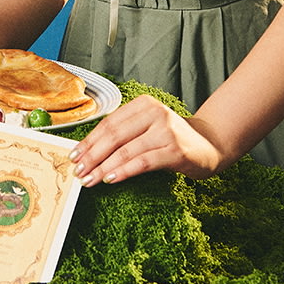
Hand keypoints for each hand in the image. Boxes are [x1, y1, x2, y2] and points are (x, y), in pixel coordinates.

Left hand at [70, 95, 224, 183]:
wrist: (210, 145)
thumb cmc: (171, 138)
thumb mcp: (147, 128)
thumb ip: (124, 134)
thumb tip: (88, 151)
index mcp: (143, 104)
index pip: (109, 123)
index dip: (89, 140)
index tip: (73, 155)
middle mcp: (154, 113)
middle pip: (114, 136)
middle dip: (91, 155)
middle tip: (78, 170)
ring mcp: (166, 131)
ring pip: (125, 150)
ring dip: (103, 167)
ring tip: (89, 180)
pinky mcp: (175, 150)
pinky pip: (142, 162)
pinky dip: (123, 171)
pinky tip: (110, 179)